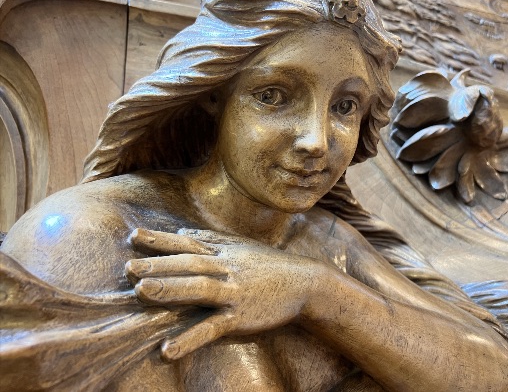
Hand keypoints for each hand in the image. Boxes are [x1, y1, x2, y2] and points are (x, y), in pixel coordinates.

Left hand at [125, 228, 326, 360]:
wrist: (305, 282)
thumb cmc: (270, 264)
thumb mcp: (240, 246)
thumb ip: (210, 238)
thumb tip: (182, 231)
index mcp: (223, 252)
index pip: (187, 244)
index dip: (160, 240)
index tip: (134, 236)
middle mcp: (226, 268)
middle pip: (188, 264)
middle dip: (158, 265)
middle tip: (128, 269)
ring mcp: (233, 292)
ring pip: (199, 288)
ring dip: (170, 289)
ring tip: (142, 292)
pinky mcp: (240, 317)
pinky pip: (212, 328)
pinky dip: (190, 339)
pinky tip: (168, 350)